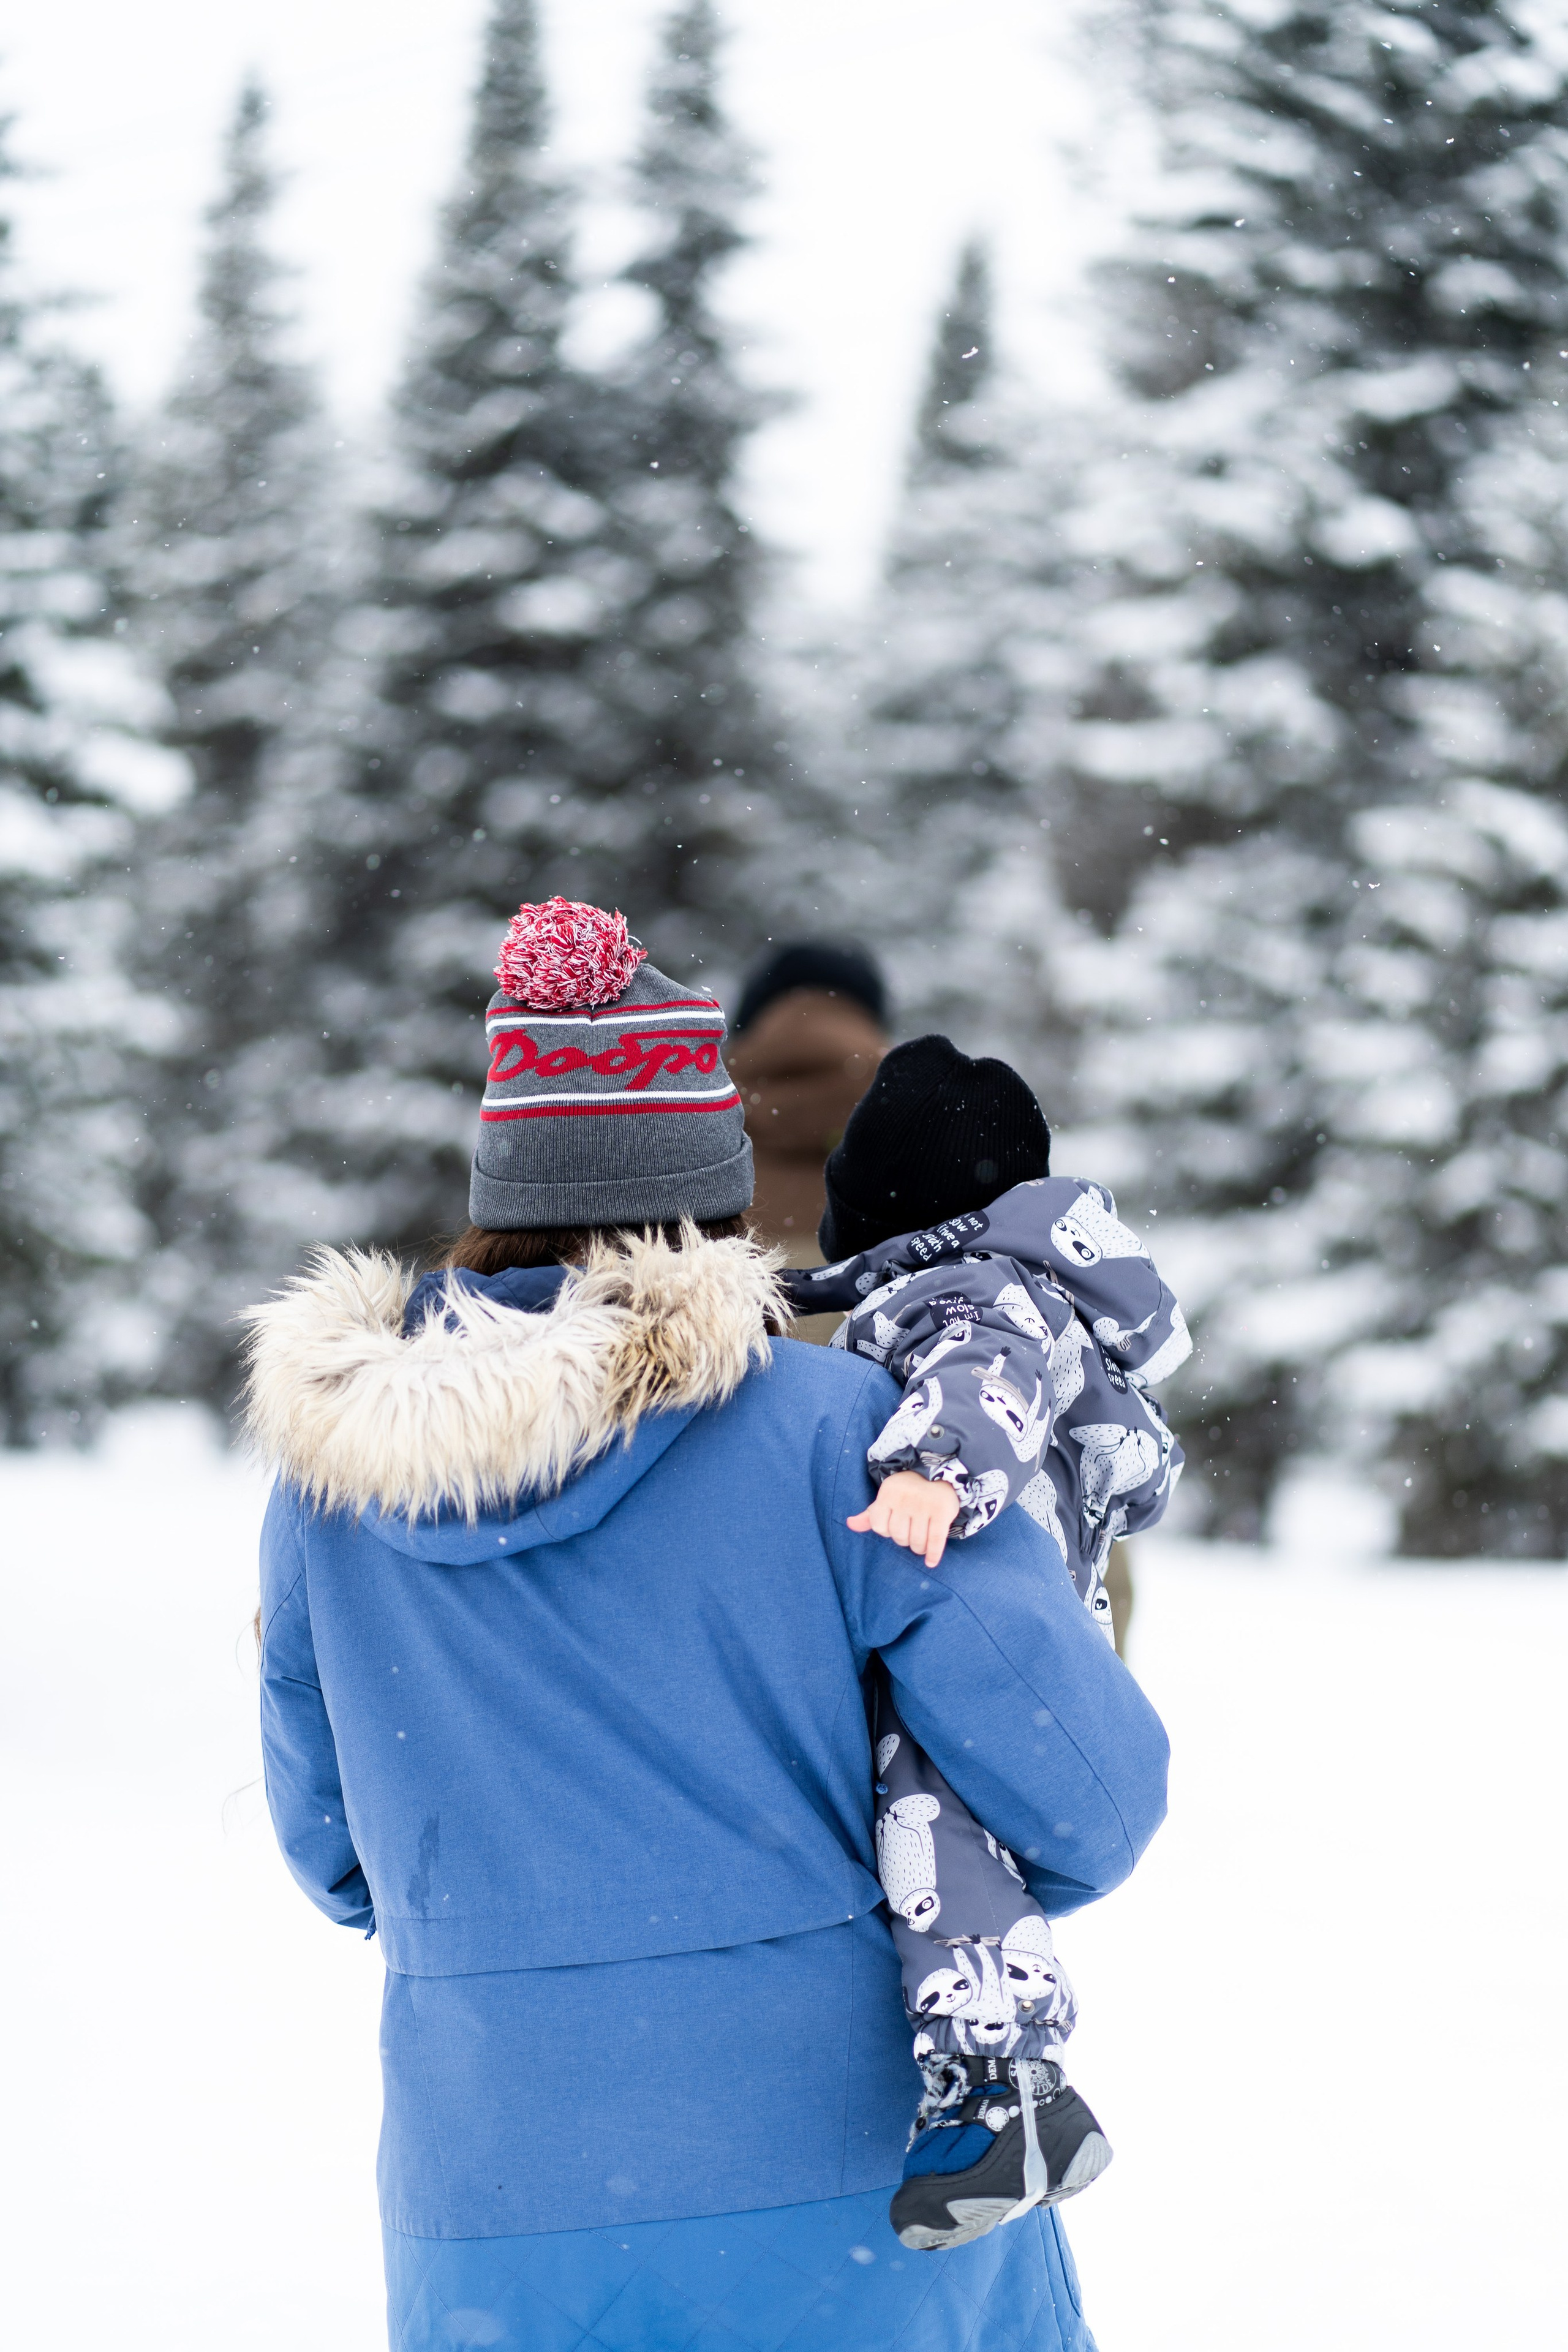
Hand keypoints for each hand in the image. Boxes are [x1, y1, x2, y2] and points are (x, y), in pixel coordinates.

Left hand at [847, 1470, 961, 1566]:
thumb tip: (850, 1524)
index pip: (879, 1527)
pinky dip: (933, 1554)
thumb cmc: (907, 1492)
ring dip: (918, 1548)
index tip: (895, 1526)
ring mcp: (924, 1505)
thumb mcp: (887, 1498)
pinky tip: (930, 1562)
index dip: (886, 1531)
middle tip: (911, 1532)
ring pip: (916, 1541)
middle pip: (898, 1536)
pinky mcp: (941, 1512)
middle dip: (904, 1540)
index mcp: (888, 1493)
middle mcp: (905, 1498)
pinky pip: (935, 1540)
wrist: (939, 1474)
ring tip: (921, 1543)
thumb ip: (870, 1515)